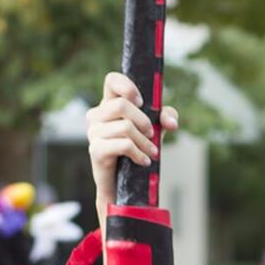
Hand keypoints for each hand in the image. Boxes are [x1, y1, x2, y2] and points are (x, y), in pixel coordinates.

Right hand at [86, 71, 177, 221]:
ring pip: (125, 126)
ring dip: (144, 141)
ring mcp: (93, 132)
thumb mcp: (155, 131)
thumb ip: (165, 118)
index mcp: (109, 105)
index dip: (127, 86)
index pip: (111, 80)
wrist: (124, 184)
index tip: (142, 102)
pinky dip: (139, 153)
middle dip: (143, 121)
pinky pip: (123, 145)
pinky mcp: (95, 150)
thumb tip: (171, 122)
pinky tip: (144, 161)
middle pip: (121, 105)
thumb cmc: (137, 151)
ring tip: (151, 152)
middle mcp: (97, 116)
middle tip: (152, 135)